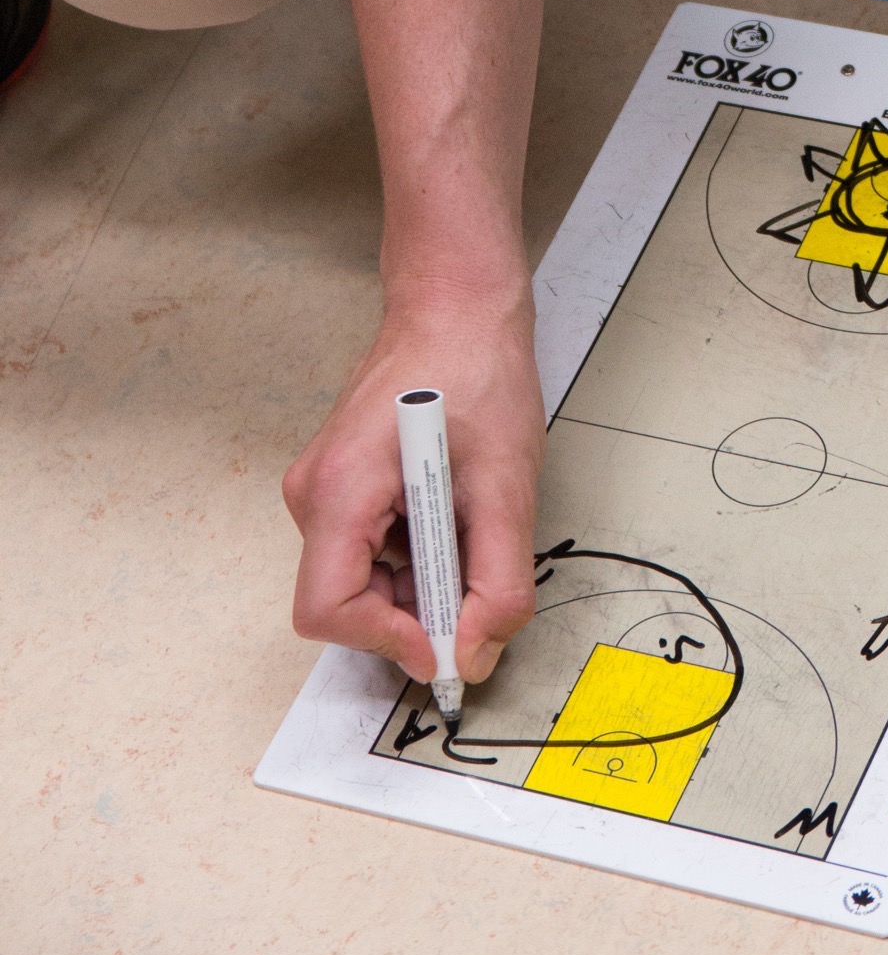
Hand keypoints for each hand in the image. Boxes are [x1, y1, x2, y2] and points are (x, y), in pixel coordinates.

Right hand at [283, 282, 543, 689]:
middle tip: (477, 573)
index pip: (328, 610)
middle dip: (414, 608)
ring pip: (363, 578)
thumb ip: (497, 578)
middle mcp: (314, 493)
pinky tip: (455, 510)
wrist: (458, 303)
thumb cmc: (475, 368)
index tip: (447, 638)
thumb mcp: (505, 484)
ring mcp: (324, 488)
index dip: (388, 639)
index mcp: (340, 487)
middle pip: (346, 600)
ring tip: (471, 523)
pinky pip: (370, 549)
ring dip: (421, 578)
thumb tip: (479, 650)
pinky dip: (416, 552)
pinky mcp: (342, 485)